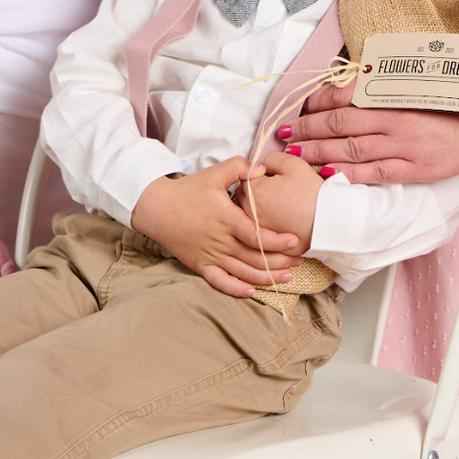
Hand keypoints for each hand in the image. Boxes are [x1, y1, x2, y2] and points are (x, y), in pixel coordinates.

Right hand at [130, 158, 304, 297]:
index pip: (256, 236)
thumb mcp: (213, 173)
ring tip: (287, 277)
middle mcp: (220, 241)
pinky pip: (221, 283)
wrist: (157, 209)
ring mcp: (210, 256)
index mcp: (226, 219)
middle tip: (300, 260)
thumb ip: (238, 167)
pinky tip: (252, 291)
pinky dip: (237, 289)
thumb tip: (261, 169)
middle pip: (255, 258)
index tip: (295, 241)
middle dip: (280, 262)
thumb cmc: (187, 190)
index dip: (277, 241)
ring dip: (267, 277)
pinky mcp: (200, 266)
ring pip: (243, 273)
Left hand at [238, 151, 324, 245]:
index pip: (244, 176)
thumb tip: (262, 164)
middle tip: (278, 192)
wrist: (329, 222)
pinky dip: (267, 227)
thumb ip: (271, 159)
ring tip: (281, 207)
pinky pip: (260, 234)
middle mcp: (249, 214)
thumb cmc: (312, 193)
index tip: (274, 178)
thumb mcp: (293, 164)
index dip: (259, 174)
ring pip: (249, 216)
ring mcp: (257, 232)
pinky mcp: (267, 246)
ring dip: (258, 210)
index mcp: (253, 191)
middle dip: (256, 192)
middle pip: (243, 197)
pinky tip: (283, 222)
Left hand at [283, 80, 458, 184]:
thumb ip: (387, 82)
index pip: (346, 94)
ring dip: (318, 151)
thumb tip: (352, 82)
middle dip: (308, 128)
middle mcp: (397, 116)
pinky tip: (327, 174)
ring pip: (351, 148)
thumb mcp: (422, 78)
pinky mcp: (416, 168)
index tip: (303, 106)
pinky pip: (374, 173)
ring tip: (294, 152)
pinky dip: (347, 173)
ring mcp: (406, 145)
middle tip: (284, 132)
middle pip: (341, 122)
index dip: (319, 101)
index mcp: (397, 90)